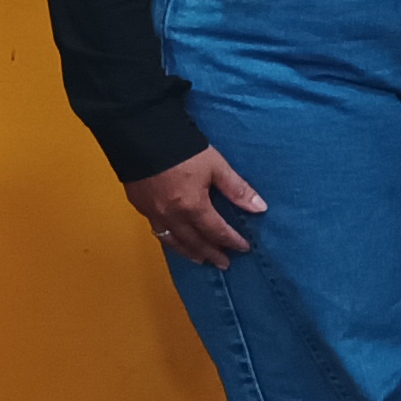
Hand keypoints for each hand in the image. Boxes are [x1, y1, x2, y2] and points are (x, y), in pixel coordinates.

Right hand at [124, 147, 266, 268]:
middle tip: (223, 263)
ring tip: (200, 259)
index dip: (231, 241)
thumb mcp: (216, 166)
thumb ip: (237, 189)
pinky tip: (175, 239)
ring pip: (172, 241)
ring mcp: (153, 212)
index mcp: (192, 206)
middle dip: (210, 253)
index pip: (216, 231)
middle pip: (194, 242)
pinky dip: (169, 239)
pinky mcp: (140, 205)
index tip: (243, 248)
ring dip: (188, 252)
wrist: (141, 136)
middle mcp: (171, 215)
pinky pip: (157, 230)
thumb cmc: (182, 149)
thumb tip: (260, 208)